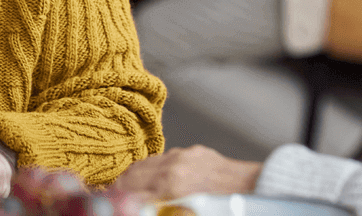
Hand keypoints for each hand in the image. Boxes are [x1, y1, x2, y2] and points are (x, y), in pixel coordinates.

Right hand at [112, 145, 261, 199]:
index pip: (130, 191)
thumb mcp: (190, 214)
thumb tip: (142, 208)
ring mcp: (182, 156)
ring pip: (146, 163)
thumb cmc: (225, 207)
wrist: (253, 188)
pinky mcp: (192, 151)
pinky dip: (153, 168)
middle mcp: (173, 167)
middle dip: (119, 187)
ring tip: (127, 188)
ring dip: (133, 176)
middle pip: (133, 174)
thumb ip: (163, 209)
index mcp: (171, 186)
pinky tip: (152, 178)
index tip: (107, 202)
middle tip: (112, 196)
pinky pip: (164, 158)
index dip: (116, 197)